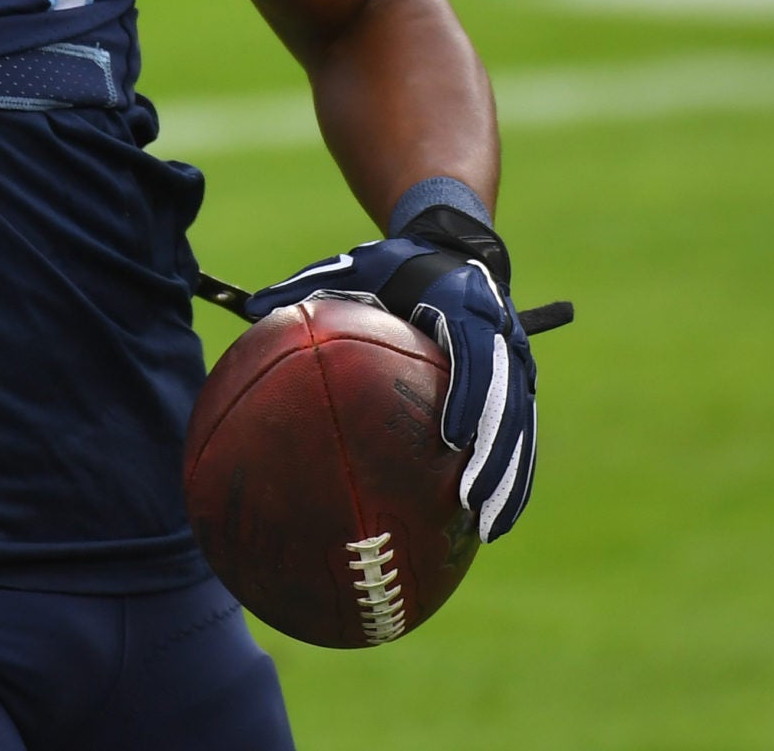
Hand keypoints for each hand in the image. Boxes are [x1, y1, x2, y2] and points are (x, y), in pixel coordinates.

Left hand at [241, 206, 542, 541]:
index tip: (452, 437)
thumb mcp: (357, 266)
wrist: (452, 248)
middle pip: (508, 405)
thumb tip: (253, 308)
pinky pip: (519, 434)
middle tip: (470, 500)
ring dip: (509, 477)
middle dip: (495, 455)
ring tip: (487, 526)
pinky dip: (513, 475)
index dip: (470, 398)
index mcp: (465, 308)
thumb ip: (310, 286)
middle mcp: (499, 338)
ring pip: (520, 427)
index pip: (476, 356)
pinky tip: (494, 519)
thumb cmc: (397, 265)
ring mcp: (514, 365)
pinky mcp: (517, 385)